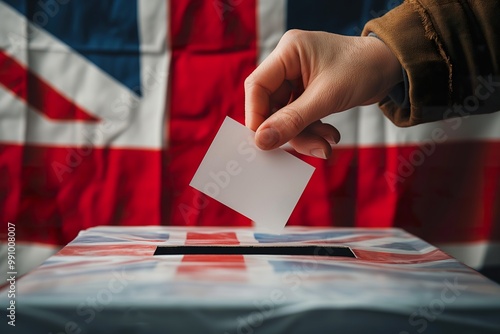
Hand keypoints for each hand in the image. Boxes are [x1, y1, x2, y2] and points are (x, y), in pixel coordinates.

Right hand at [244, 29, 402, 157]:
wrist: (393, 68)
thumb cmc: (363, 70)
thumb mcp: (326, 98)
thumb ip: (292, 121)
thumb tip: (262, 141)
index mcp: (288, 52)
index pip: (257, 87)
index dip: (257, 116)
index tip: (264, 141)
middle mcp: (289, 63)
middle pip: (272, 105)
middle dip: (290, 130)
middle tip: (308, 148)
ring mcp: (298, 78)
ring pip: (287, 115)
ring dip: (305, 134)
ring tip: (326, 146)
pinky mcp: (309, 92)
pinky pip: (301, 117)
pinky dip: (313, 130)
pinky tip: (330, 136)